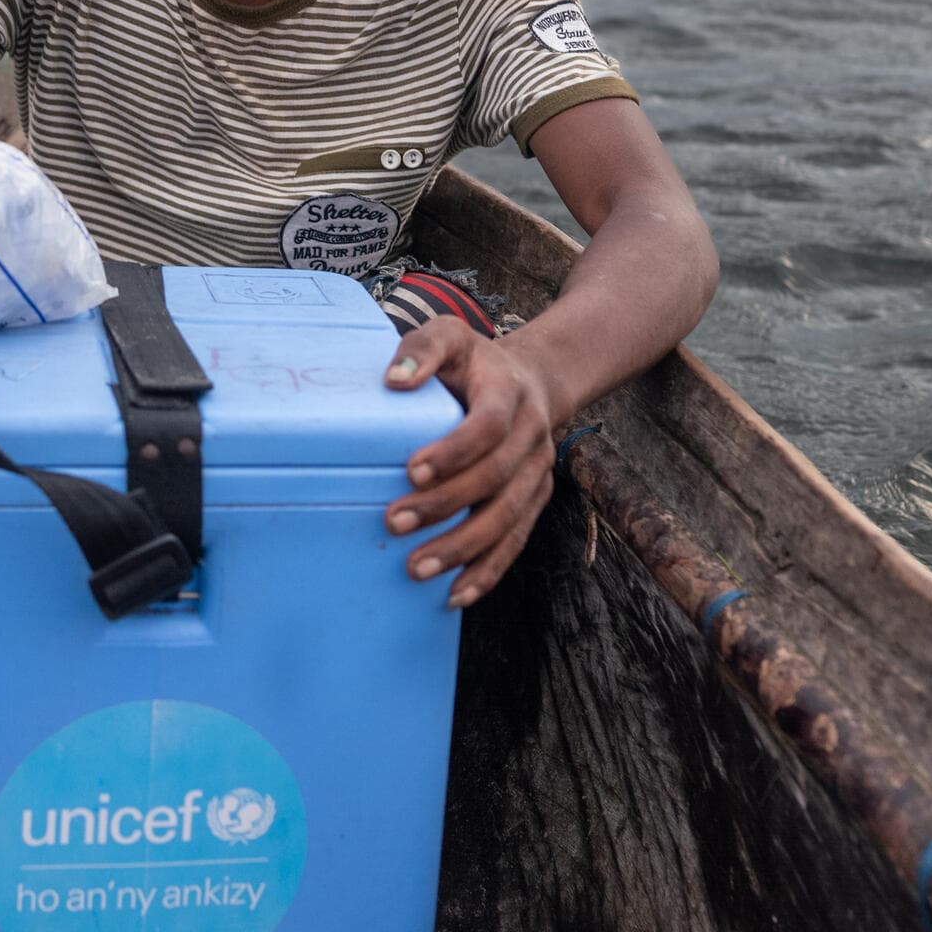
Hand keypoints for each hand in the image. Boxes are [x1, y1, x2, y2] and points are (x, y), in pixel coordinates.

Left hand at [382, 320, 561, 609]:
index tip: (412, 470)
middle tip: (393, 523)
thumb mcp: (450, 335)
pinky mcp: (534, 500)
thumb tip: (393, 381)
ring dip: (463, 548)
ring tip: (417, 568)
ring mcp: (538, 472)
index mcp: (510, 394)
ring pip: (508, 519)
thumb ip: (422, 348)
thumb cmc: (474, 362)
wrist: (533, 380)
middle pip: (495, 479)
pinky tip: (455, 595)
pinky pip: (516, 542)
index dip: (455, 451)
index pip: (490, 426)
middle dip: (445, 507)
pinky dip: (488, 572)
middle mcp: (531, 436)